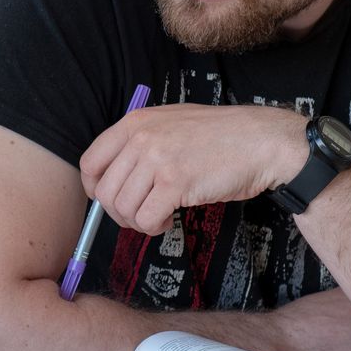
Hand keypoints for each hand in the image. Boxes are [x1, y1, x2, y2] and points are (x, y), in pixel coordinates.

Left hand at [80, 104, 308, 234]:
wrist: (261, 141)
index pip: (90, 161)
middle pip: (104, 191)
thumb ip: (139, 143)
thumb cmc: (219, 136)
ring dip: (137, 222)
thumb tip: (112, 178)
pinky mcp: (176, 182)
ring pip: (123, 208)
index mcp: (134, 122)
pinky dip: (153, 228)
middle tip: (139, 215)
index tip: (107, 199)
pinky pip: (146, 218)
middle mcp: (141, 138)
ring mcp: (157, 159)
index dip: (94, 188)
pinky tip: (168, 222)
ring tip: (157, 218)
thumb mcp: (170, 123)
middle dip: (118, 213)